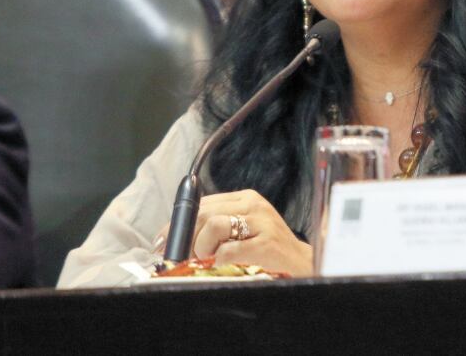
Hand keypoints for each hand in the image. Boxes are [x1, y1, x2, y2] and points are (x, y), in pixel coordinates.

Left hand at [156, 189, 312, 276]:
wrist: (302, 265)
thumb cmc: (268, 251)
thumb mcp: (245, 230)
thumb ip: (218, 225)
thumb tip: (177, 236)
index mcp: (245, 199)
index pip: (202, 203)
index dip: (178, 224)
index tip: (163, 242)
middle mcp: (254, 205)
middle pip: (204, 213)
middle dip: (187, 238)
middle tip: (185, 257)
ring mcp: (262, 223)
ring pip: (214, 225)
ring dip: (203, 248)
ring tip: (210, 260)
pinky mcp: (267, 243)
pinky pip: (229, 250)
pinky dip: (220, 261)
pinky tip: (225, 266)